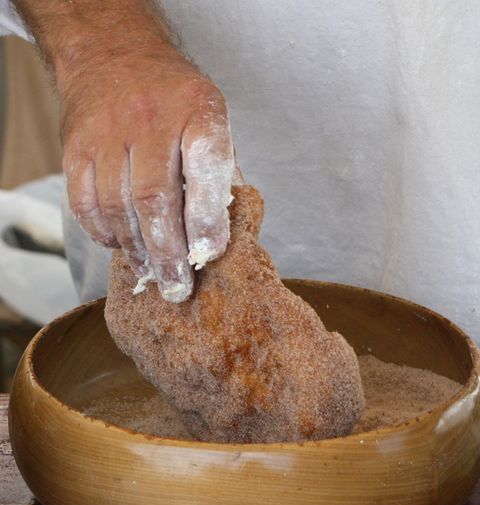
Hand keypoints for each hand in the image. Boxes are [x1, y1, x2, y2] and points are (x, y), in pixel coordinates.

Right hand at [60, 43, 236, 301]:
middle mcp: (150, 120)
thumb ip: (219, 174)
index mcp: (198, 111)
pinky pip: (85, 205)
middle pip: (155, 200)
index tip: (208, 256)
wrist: (115, 55)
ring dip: (137, 250)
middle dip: (168, 254)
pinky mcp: (75, 148)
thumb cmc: (175, 101)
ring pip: (117, 208)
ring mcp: (107, 133)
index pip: (205, 169)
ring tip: (152, 274)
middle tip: (177, 289)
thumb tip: (218, 236)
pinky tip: (121, 245)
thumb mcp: (211, 121)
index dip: (207, 218)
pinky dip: (103, 234)